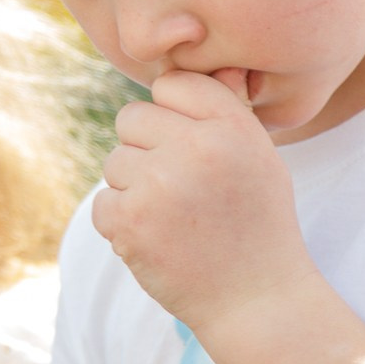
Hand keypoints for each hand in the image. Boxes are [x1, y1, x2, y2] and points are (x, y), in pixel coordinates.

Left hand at [94, 69, 320, 339]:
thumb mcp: (260, 157)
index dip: (175, 115)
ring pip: (115, 161)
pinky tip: (159, 239)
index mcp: (231, 126)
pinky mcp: (129, 222)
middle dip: (147, 149)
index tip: (191, 147)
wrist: (257, 300)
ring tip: (175, 218)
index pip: (172, 85)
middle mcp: (196, 148)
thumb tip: (219, 63)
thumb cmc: (259, 223)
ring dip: (134, 188)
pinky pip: (103, 202)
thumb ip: (229, 110)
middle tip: (179, 187)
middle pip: (131, 118)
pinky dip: (123, 223)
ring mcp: (159, 185)